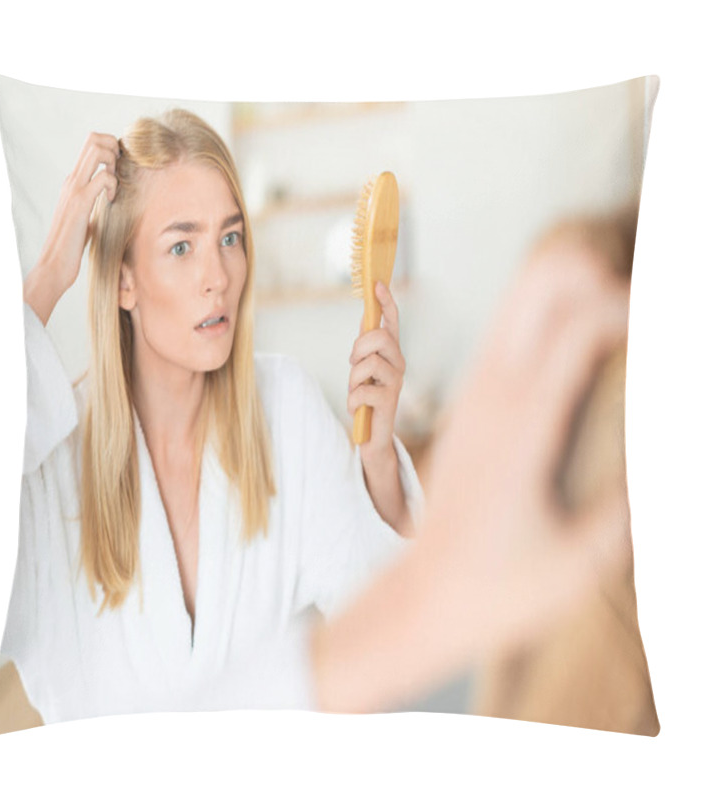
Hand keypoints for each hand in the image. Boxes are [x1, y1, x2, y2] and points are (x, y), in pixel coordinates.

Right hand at [23, 132, 119, 324]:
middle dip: (115, 147)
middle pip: (93, 139)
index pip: (91, 145)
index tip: (121, 169)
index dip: (110, 148)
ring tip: (116, 185)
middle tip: (122, 173)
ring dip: (114, 161)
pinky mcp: (80, 203)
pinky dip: (112, 184)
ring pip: (96, 150)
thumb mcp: (86, 217)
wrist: (55, 263)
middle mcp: (72, 180)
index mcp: (74, 182)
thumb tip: (110, 201)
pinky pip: (102, 178)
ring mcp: (74, 189)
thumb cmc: (72, 245)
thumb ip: (94, 204)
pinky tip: (112, 200)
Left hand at [347, 281, 405, 463]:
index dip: (386, 302)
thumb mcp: (364, 369)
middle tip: (353, 365)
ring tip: (356, 392)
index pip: (392, 322)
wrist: (372, 435)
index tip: (377, 284)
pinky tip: (357, 408)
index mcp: (392, 353)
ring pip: (369, 362)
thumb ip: (366, 346)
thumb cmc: (367, 398)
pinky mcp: (389, 400)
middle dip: (359, 348)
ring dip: (353, 379)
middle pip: (379, 336)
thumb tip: (366, 316)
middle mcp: (399, 364)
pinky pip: (363, 389)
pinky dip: (353, 400)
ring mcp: (396, 382)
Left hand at [421, 240, 632, 654]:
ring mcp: (475, 394)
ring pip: (520, 298)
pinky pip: (510, 332)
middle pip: (540, 283)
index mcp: (522, 426)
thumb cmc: (498, 590)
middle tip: (641, 318)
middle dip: (597, 275)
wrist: (422, 597)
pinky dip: (551, 315)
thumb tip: (667, 457)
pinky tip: (584, 346)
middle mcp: (492, 394)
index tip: (670, 332)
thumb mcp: (583, 561)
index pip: (580, 324)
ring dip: (573, 289)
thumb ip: (632, 503)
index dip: (636, 307)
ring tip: (622, 324)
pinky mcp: (471, 403)